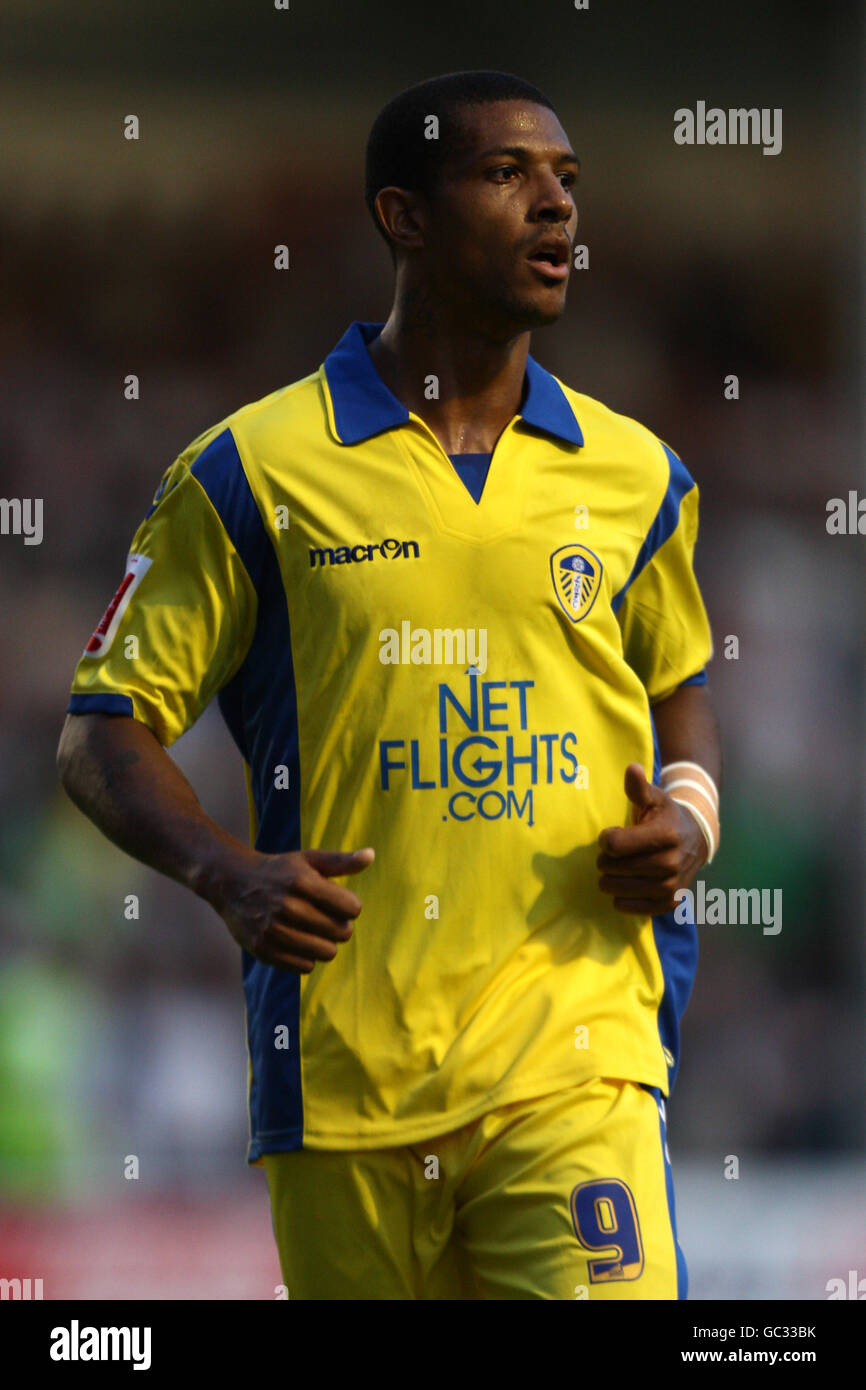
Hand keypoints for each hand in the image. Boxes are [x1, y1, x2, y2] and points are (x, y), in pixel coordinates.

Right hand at [207, 845, 374, 971]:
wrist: (232, 883)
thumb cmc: (279, 870)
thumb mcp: (309, 859)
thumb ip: (341, 861)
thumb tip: (371, 855)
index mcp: (302, 881)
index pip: (351, 908)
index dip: (350, 906)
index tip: (338, 902)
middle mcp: (287, 906)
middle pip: (341, 932)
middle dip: (340, 927)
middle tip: (327, 918)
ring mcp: (273, 930)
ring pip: (325, 953)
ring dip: (326, 944)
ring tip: (315, 932)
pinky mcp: (263, 950)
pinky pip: (305, 966)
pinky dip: (307, 957)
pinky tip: (299, 942)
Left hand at [596, 764, 705, 914]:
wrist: (696, 840)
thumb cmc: (666, 816)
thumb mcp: (654, 798)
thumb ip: (638, 787)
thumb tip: (631, 768)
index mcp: (665, 835)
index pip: (615, 845)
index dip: (606, 840)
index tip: (611, 835)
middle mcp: (671, 863)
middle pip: (614, 868)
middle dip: (605, 860)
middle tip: (612, 854)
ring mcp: (671, 886)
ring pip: (619, 889)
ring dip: (610, 880)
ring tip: (615, 870)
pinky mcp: (669, 903)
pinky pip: (631, 908)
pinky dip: (621, 900)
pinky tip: (624, 887)